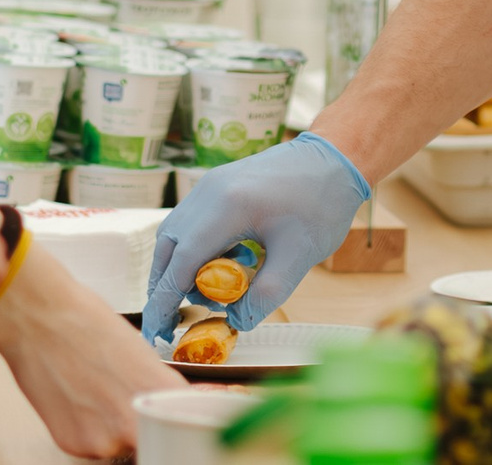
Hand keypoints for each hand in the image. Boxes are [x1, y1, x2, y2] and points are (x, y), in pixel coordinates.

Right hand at [0, 251, 184, 458]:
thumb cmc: (89, 324)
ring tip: (99, 393)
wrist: (39, 319)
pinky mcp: (73, 445)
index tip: (176, 426)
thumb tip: (172, 408)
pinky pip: (92, 447)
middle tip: (131, 405)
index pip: (184, 428)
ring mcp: (102, 441)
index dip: (178, 427)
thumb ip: (158, 391)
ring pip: (120, 447)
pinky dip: (89, 430)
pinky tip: (80, 399)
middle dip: (146, 429)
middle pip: (153, 442)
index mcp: (161, 397)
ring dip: (114, 429)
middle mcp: (134, 426)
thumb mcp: (142, 355)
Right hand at [144, 133, 369, 341]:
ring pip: (174, 235)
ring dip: (181, 269)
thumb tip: (236, 321)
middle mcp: (209, 192)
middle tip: (177, 322)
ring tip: (210, 294)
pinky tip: (225, 265)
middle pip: (168, 248)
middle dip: (168, 288)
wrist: (336, 156)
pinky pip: (190, 223)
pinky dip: (195, 250)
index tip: (156, 333)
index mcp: (228, 206)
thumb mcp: (300, 255)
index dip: (164, 301)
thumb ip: (267, 294)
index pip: (182, 262)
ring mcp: (209, 184)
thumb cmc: (323, 203)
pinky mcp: (215, 185)